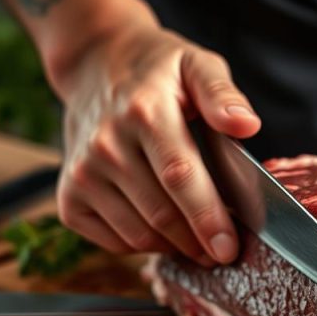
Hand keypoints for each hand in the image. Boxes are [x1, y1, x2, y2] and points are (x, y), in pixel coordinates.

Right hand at [55, 26, 259, 264]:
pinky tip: (163, 229)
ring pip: (139, 235)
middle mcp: (106, 145)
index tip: (229, 247)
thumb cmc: (157, 72)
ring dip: (175, 246)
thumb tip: (247, 125)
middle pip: (161, 214)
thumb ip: (223, 94)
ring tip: (198, 239)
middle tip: (224, 250)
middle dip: (198, 242)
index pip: (180, 176)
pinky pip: (114, 241)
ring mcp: (83, 173)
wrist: (94, 65)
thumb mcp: (196, 65)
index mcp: (144, 112)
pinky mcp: (69, 197)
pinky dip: (145, 245)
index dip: (207, 218)